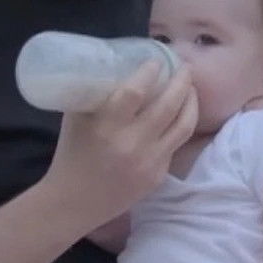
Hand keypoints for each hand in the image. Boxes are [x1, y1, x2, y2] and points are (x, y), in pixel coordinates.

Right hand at [45, 59, 197, 224]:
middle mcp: (132, 144)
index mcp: (107, 127)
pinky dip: (180, 125)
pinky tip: (180, 114)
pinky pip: (176, 145)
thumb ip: (97, 92)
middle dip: (182, 81)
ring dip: (191, 102)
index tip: (156, 60)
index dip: (150, 72)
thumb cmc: (71, 154)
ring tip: (190, 88)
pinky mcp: (158, 176)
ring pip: (184, 125)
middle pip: (168, 105)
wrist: (73, 202)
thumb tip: (118, 62)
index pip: (136, 92)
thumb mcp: (76, 118)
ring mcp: (149, 162)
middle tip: (185, 67)